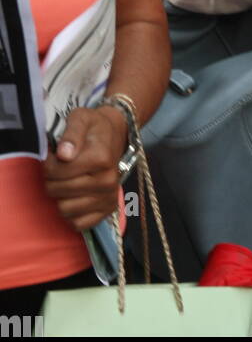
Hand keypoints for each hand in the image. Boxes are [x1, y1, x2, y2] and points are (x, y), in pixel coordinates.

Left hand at [43, 106, 128, 230]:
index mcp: (100, 158)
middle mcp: (107, 180)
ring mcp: (109, 197)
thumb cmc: (94, 127)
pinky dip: (71, 214)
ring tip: (66, 181)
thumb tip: (63, 155)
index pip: (56, 172)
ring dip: (60, 196)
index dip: (48, 164)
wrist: (114, 134)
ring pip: (65, 209)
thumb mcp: (81, 118)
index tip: (54, 155)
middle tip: (58, 169)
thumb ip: (71, 134)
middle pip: (58, 191)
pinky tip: (73, 197)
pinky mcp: (108, 210)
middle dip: (51, 179)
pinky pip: (78, 224)